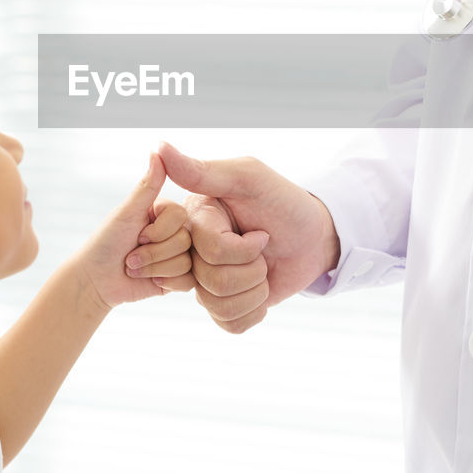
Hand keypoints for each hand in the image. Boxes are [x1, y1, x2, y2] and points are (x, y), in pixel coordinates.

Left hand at [73, 153, 194, 311]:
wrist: (96, 282)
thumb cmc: (106, 243)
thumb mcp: (126, 212)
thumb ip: (147, 185)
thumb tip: (158, 150)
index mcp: (165, 212)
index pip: (180, 216)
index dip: (157, 230)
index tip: (136, 233)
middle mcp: (175, 231)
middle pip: (185, 240)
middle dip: (153, 252)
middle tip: (131, 255)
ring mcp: (178, 255)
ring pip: (187, 261)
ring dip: (153, 268)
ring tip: (135, 267)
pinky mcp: (179, 279)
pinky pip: (188, 281)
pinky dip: (165, 282)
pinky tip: (150, 281)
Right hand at [126, 142, 338, 333]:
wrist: (315, 237)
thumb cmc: (284, 202)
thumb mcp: (249, 178)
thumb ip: (202, 170)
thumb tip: (157, 147)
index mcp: (192, 219)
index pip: (208, 251)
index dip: (242, 250)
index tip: (260, 231)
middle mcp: (192, 250)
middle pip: (211, 282)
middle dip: (252, 270)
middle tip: (264, 249)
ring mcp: (205, 279)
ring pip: (218, 306)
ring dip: (256, 291)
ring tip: (264, 269)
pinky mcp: (222, 305)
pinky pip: (229, 325)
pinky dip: (255, 312)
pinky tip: (262, 292)